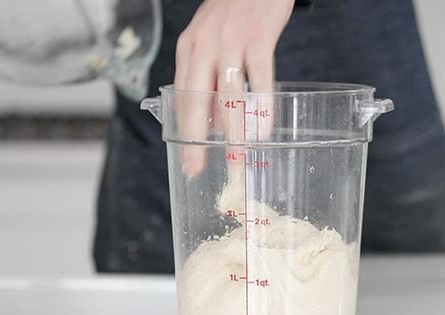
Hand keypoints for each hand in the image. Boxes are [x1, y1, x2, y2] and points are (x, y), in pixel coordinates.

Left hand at [174, 0, 293, 176]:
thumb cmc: (233, 10)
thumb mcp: (209, 38)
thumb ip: (208, 75)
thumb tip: (213, 119)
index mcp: (189, 48)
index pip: (182, 97)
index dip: (183, 131)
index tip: (186, 161)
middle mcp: (204, 46)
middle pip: (196, 100)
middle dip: (194, 139)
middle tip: (196, 168)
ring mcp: (231, 41)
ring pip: (228, 95)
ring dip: (232, 132)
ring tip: (236, 160)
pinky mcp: (259, 38)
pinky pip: (260, 79)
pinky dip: (262, 107)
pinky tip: (263, 130)